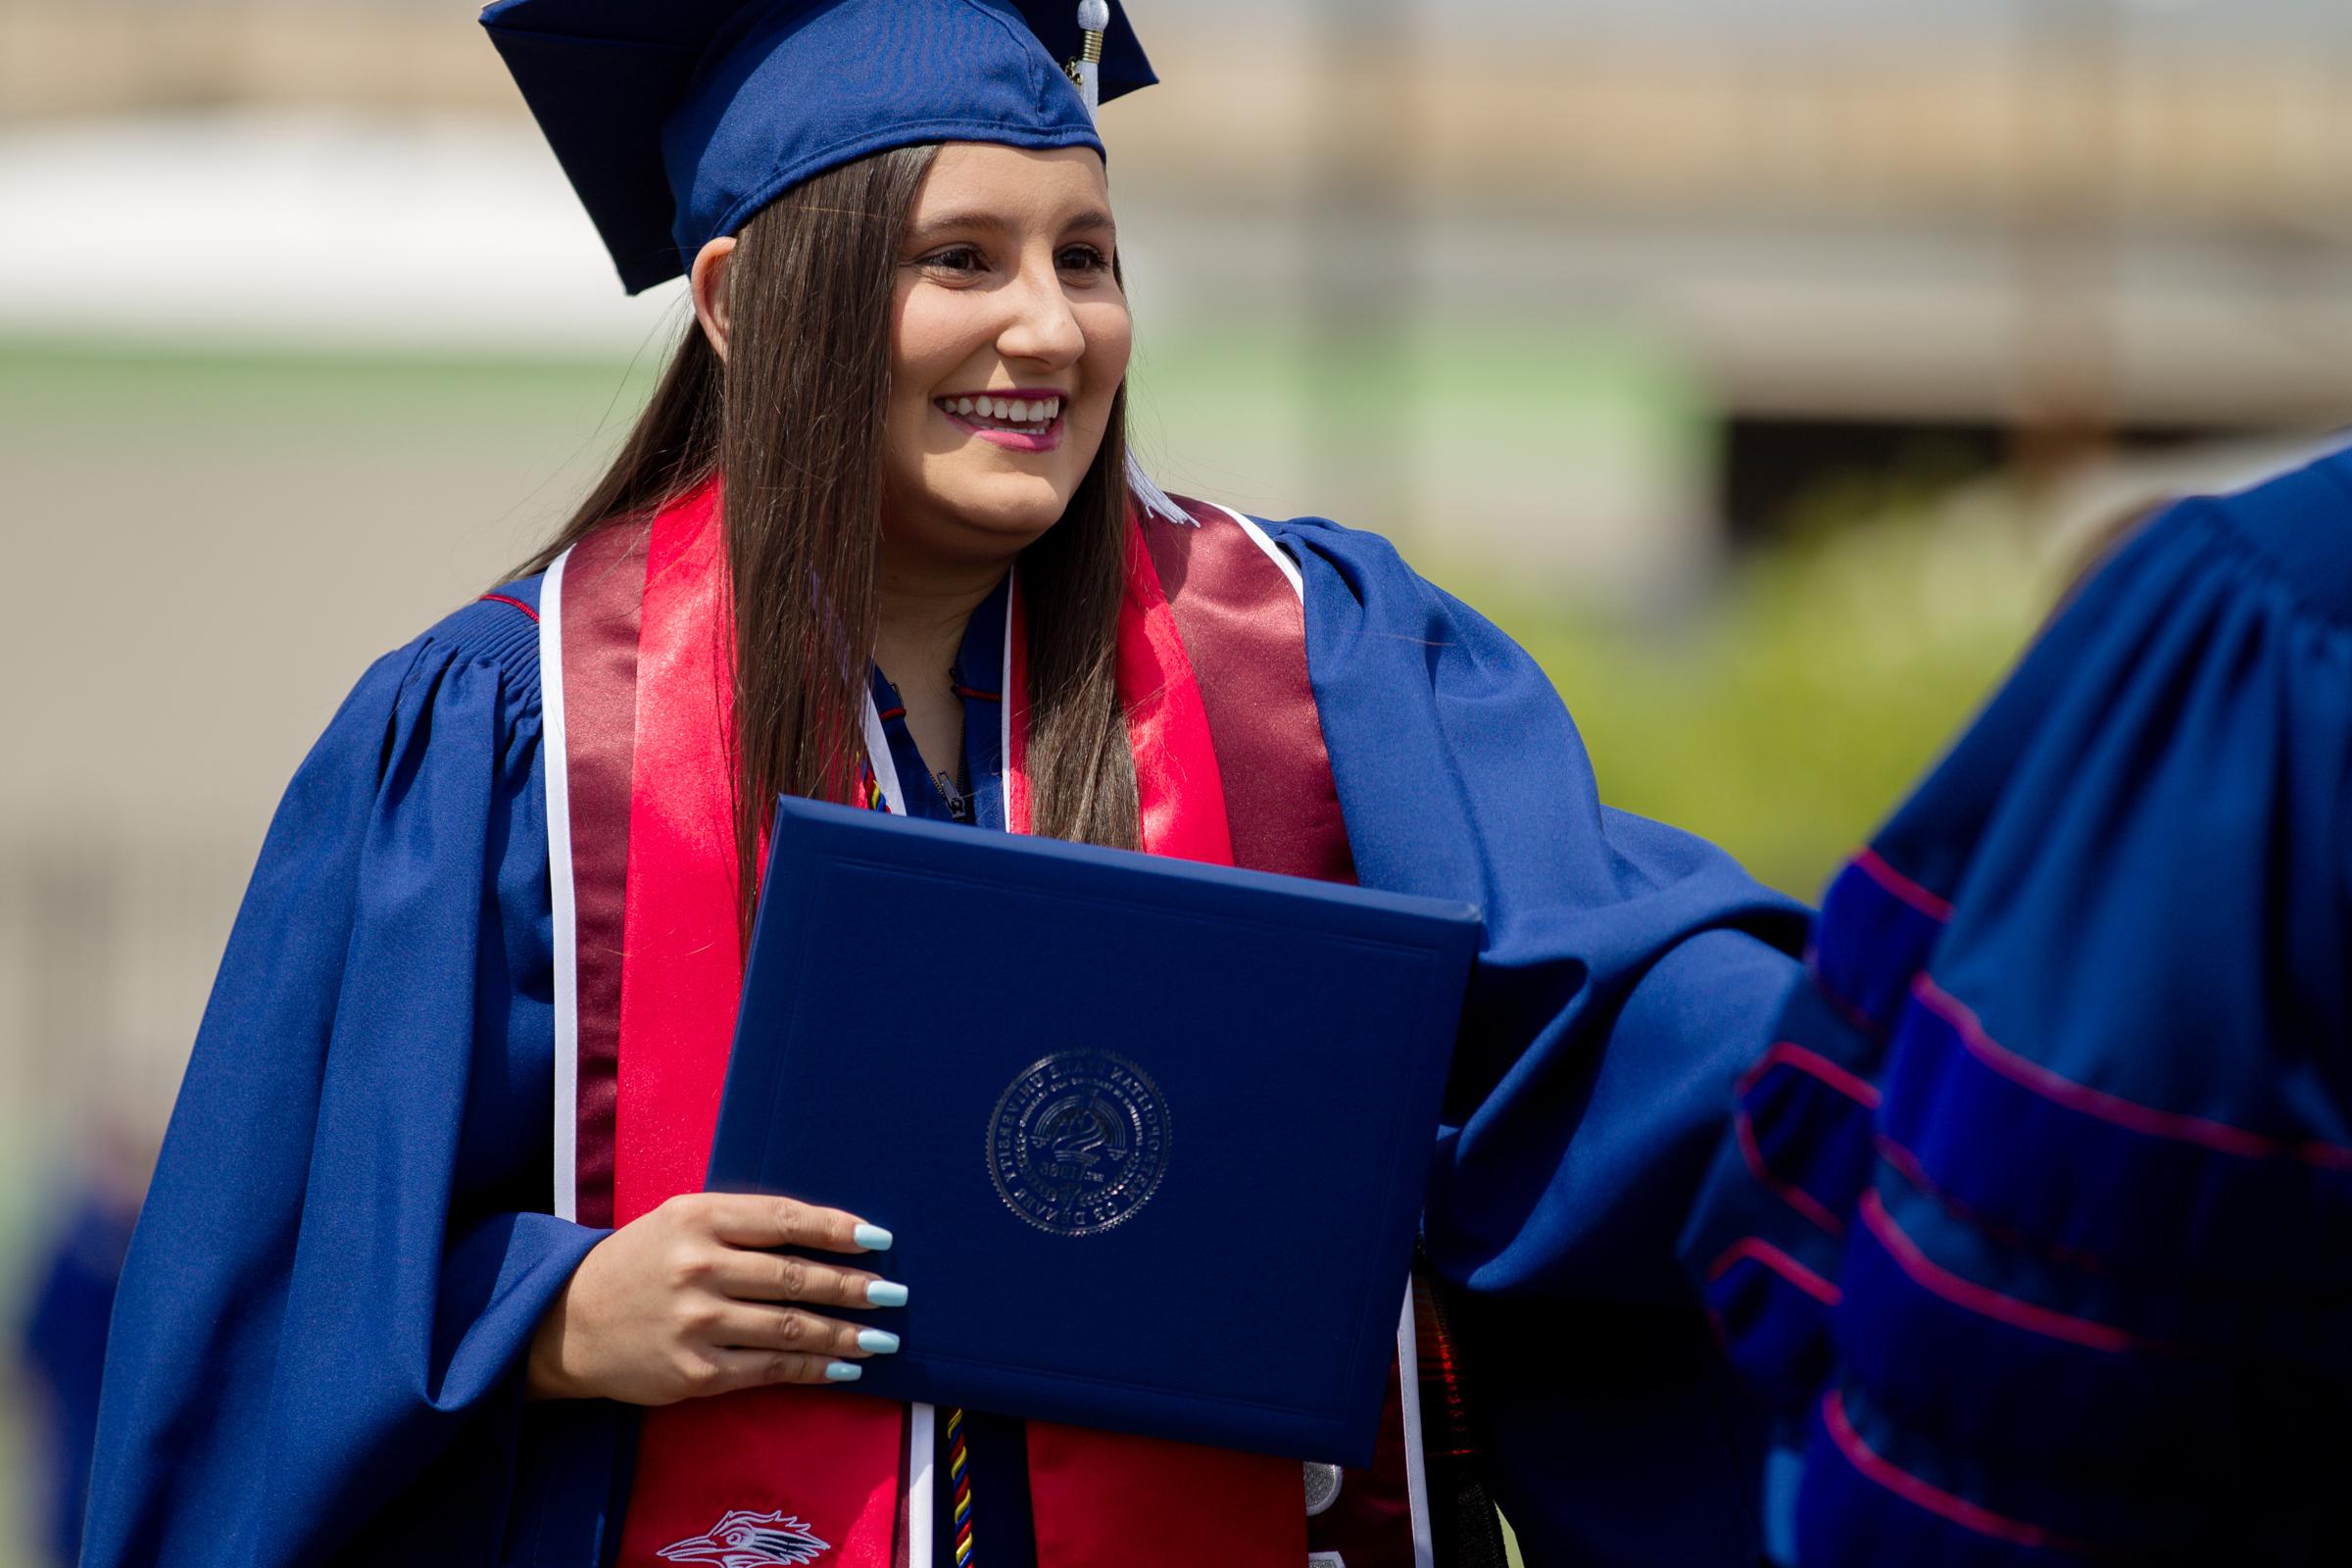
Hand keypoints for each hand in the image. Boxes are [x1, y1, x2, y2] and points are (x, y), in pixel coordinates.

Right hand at [527, 1192, 905, 1404]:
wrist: (567, 1322)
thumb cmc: (640, 1263)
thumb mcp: (681, 1221)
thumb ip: (743, 1224)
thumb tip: (824, 1237)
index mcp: (699, 1219)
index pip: (785, 1220)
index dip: (837, 1230)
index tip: (879, 1239)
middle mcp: (700, 1268)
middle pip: (796, 1276)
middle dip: (853, 1287)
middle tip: (894, 1293)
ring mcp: (698, 1323)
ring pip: (790, 1327)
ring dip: (844, 1334)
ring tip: (881, 1337)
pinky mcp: (696, 1372)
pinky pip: (770, 1370)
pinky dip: (813, 1370)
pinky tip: (843, 1368)